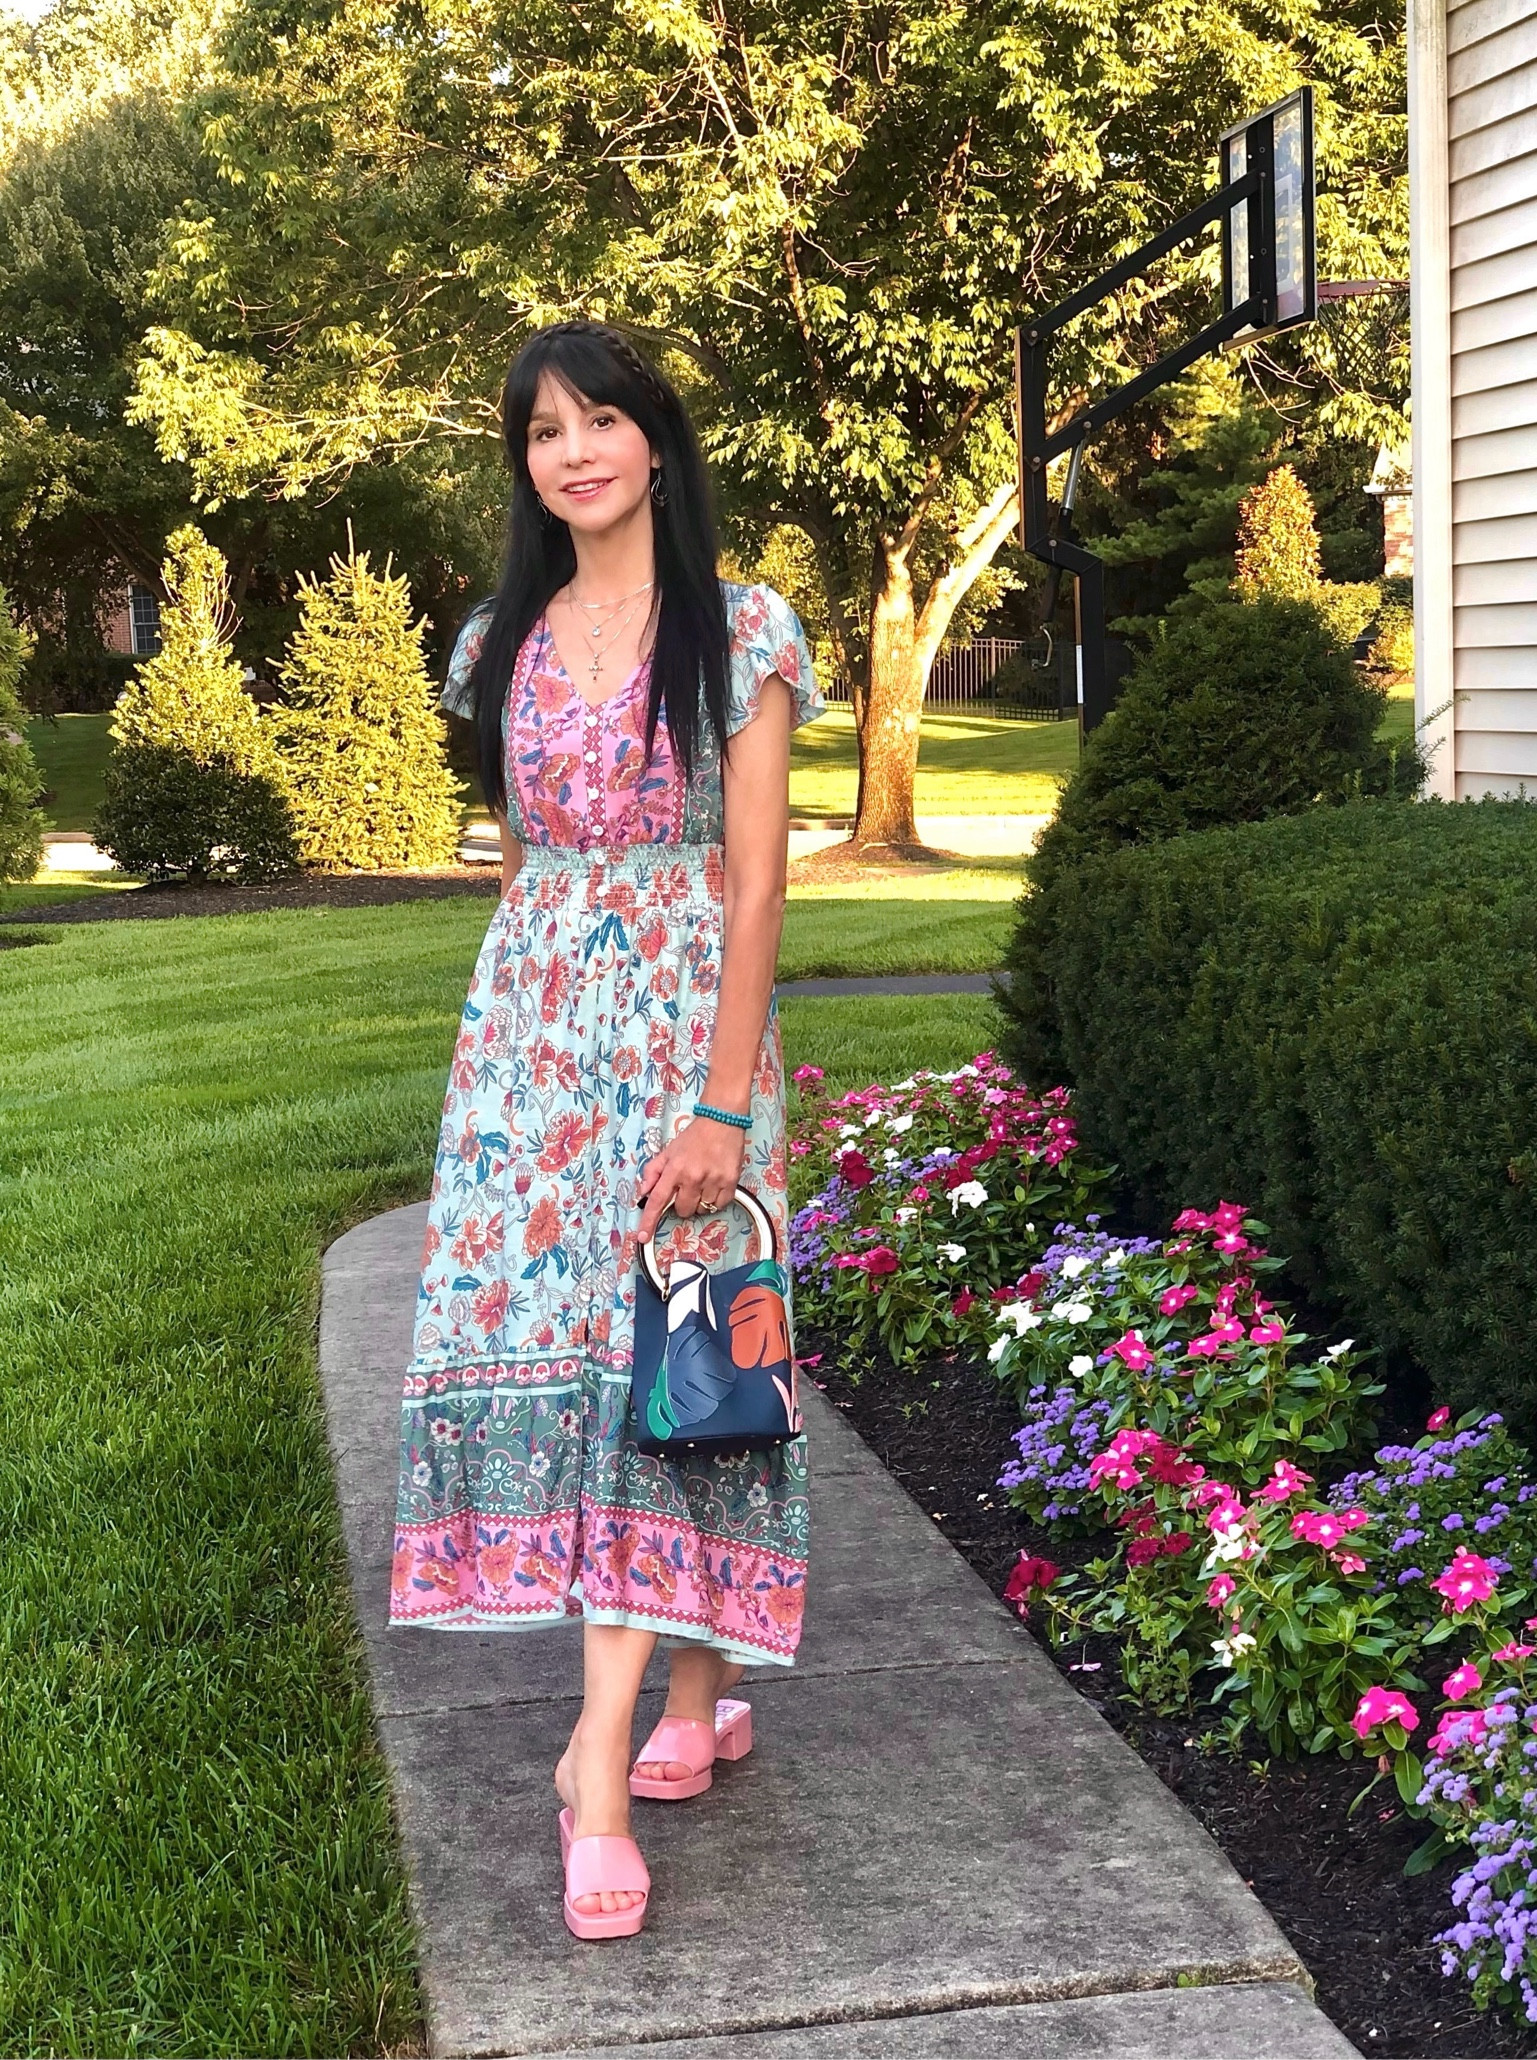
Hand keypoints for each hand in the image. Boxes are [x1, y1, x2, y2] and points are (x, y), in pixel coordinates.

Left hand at [635, 1116, 746, 1244]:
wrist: (721, 1121)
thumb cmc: (693, 1137)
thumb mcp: (668, 1151)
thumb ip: (653, 1171)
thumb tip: (644, 1192)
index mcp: (675, 1169)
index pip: (657, 1200)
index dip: (649, 1221)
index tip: (642, 1237)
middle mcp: (693, 1177)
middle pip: (683, 1210)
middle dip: (682, 1203)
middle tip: (688, 1188)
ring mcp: (713, 1180)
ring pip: (702, 1210)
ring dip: (700, 1201)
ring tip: (704, 1183)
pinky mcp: (731, 1182)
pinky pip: (720, 1205)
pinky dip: (716, 1200)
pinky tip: (715, 1185)